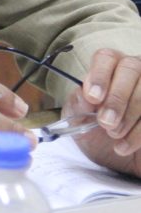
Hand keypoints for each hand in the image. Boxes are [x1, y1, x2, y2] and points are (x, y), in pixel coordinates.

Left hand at [63, 48, 140, 178]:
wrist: (112, 155)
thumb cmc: (93, 126)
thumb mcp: (77, 116)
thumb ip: (79, 103)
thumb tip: (85, 95)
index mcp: (108, 66)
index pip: (106, 57)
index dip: (99, 75)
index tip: (93, 98)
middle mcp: (133, 69)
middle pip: (130, 69)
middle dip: (117, 97)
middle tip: (105, 122)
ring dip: (129, 116)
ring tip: (113, 135)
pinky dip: (138, 133)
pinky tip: (124, 146)